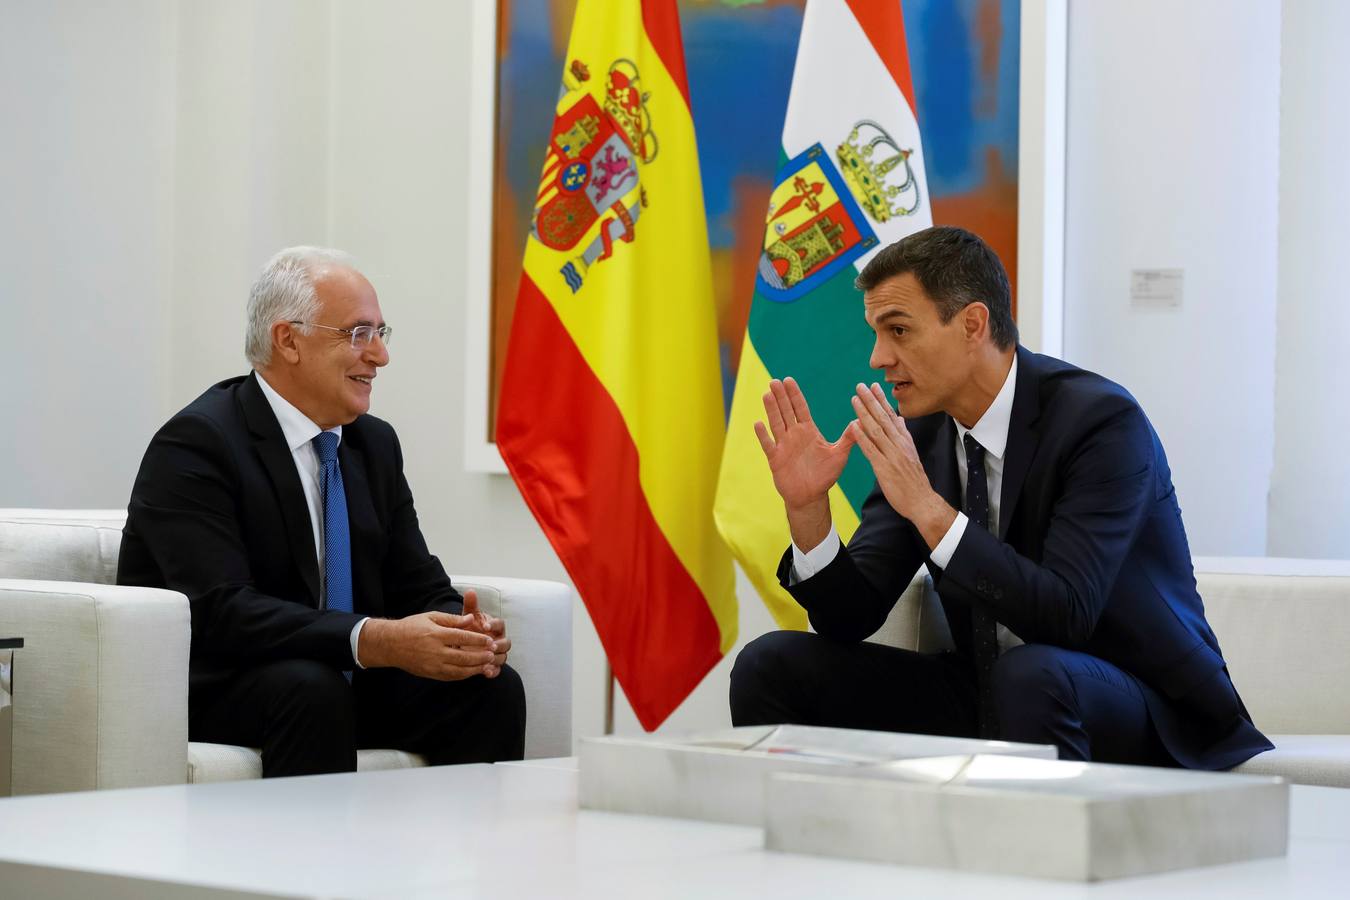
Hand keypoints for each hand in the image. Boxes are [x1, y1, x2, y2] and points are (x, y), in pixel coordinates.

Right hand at [358, 609, 495, 680]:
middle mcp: (435, 652)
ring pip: (459, 671)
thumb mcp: (431, 617)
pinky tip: (473, 671)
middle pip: (463, 657)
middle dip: (480, 656)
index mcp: (436, 634)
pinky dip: (464, 675)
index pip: (462, 638)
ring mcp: (432, 665)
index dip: (478, 640)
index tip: (489, 640)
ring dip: (475, 669)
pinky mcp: (430, 674)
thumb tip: (471, 618)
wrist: (390, 644)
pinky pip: (451, 677)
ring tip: (487, 664)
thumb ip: (452, 619)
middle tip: (492, 654)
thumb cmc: (411, 627)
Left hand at [462, 589, 510, 678]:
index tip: (485, 626)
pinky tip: (486, 671)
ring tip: (487, 660)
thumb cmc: (469, 628)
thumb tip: (470, 590)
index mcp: (495, 627)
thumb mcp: (468, 617)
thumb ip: (471, 605)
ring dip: (496, 658)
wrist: (463, 644)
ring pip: (503, 656)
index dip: (494, 624)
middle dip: (499, 644)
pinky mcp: (494, 665)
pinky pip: (497, 669)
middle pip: (506, 642)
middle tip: (489, 646)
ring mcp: (498, 653)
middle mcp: (499, 640)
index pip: (500, 624)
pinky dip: (493, 671)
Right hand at [755, 377, 855, 511]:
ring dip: (771, 409)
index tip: (788, 380)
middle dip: (781, 396)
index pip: (800, 408)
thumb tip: (861, 421)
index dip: (794, 394)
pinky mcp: (776, 459)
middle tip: (775, 381)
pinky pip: (768, 445)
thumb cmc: (825, 475)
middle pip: (786, 411)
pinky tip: (758, 423)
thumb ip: (848, 438)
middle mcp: (794, 435)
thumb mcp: (839, 455)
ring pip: (776, 423)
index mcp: (808, 431)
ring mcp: (783, 446)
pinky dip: (763, 435)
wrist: (811, 496)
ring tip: (766, 394)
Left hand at [849, 382, 955, 547]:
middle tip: (860, 386)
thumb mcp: (911, 454)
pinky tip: (853, 426)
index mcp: (904, 440)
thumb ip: (903, 436)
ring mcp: (892, 455)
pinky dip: (862, 437)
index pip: (892, 416)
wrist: (922, 501)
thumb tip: (900, 419)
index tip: (874, 386)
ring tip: (854, 399)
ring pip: (876, 430)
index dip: (882, 400)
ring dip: (864, 413)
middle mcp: (899, 444)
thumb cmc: (914, 480)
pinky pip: (871, 450)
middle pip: (883, 418)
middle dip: (871, 400)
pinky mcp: (885, 468)